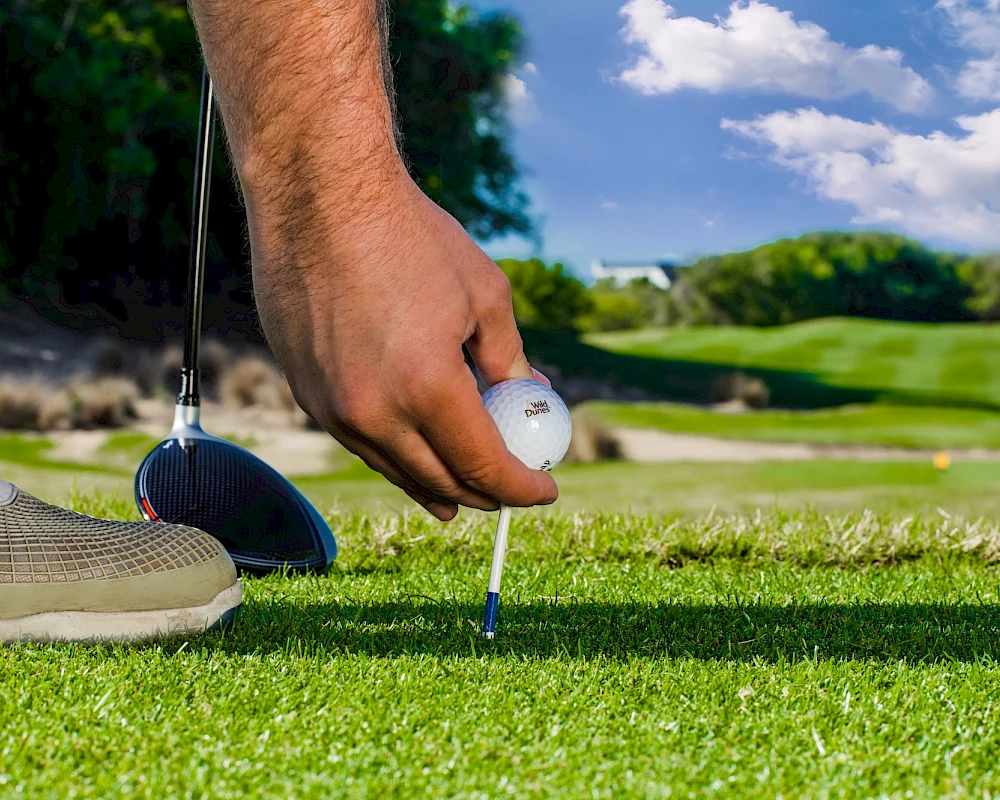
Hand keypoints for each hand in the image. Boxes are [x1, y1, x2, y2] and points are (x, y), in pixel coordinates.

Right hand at [247, 172, 558, 520]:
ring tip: (458, 496)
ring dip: (434, 485)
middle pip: (438, 480)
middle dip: (481, 494)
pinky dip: (392, 455)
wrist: (319, 193)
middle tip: (505, 491)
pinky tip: (408, 455)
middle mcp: (372, 410)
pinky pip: (358, 442)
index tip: (545, 491)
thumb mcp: (484, 295)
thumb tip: (530, 396)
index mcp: (426, 386)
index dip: (521, 487)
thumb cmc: (409, 235)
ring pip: (393, 469)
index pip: (484, 465)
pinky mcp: (304, 390)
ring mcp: (329, 405)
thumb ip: (509, 360)